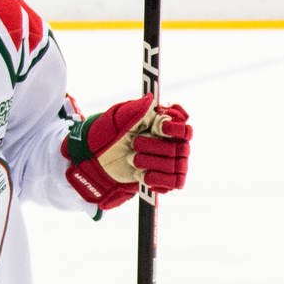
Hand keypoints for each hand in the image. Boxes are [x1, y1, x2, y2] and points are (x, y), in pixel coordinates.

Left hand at [63, 95, 192, 208]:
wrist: (98, 160)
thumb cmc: (110, 134)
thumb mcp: (120, 118)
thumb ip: (137, 108)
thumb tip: (151, 99)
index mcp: (164, 126)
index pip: (184, 129)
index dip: (176, 129)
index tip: (160, 128)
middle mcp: (172, 144)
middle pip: (180, 148)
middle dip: (154, 147)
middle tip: (134, 144)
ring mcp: (170, 162)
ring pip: (175, 167)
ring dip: (151, 163)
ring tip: (132, 159)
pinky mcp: (165, 180)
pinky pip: (174, 183)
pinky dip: (157, 180)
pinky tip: (142, 175)